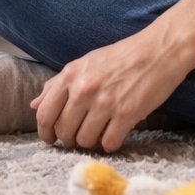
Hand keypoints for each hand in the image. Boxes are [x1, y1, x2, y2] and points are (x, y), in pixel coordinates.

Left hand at [32, 28, 189, 152]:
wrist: (160, 50)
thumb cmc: (122, 56)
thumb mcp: (85, 63)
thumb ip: (57, 84)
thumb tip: (34, 105)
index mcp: (71, 75)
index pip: (45, 113)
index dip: (45, 132)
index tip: (51, 139)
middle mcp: (84, 89)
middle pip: (64, 131)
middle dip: (69, 140)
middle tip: (79, 138)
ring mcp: (105, 102)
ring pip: (85, 140)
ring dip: (90, 143)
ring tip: (99, 133)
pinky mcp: (127, 114)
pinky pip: (108, 143)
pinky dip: (110, 144)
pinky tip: (115, 134)